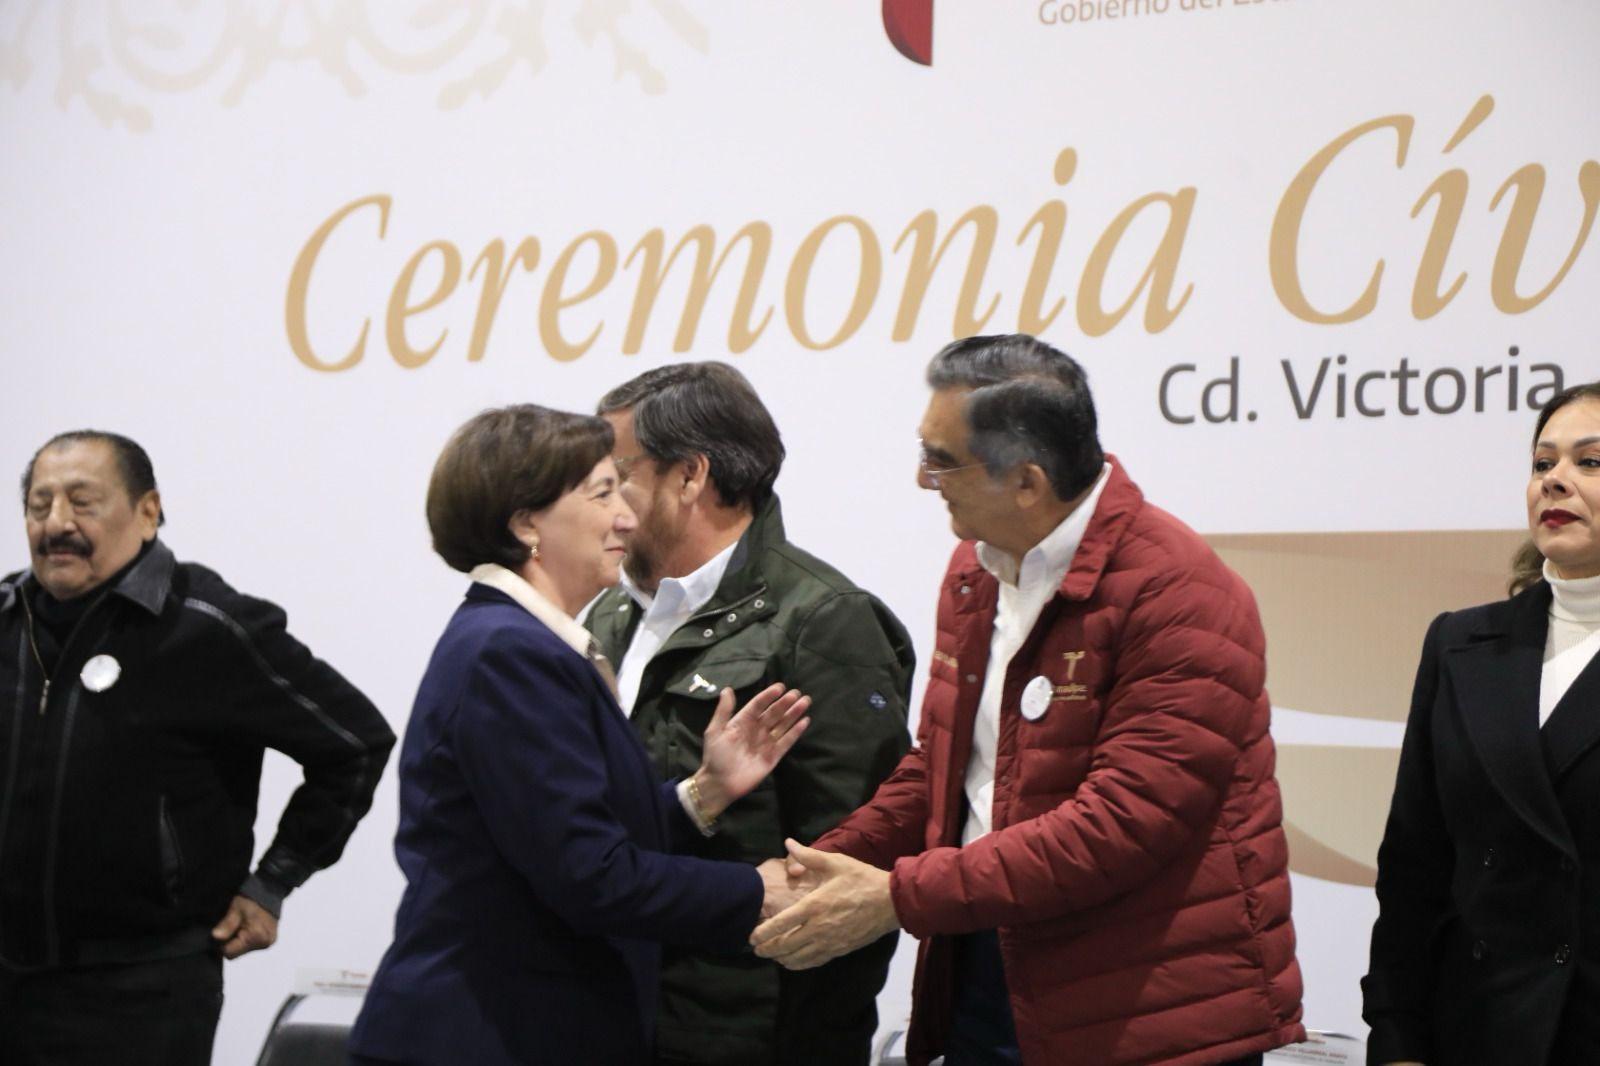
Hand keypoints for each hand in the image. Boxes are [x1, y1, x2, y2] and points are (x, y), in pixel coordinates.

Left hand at [211, 894, 278, 958]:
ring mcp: (269, 943)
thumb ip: (226, 924)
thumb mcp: (235, 909)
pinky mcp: (270, 941)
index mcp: (256, 936)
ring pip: (244, 950)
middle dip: (232, 942)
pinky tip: (250, 927)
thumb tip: (215, 937)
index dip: (222, 944)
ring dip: (240, 941)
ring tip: (243, 925)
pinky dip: (248, 939)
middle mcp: (265, 943)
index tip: (225, 931)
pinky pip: (252, 946)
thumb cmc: (251, 899)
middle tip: (235, 926)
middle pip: (237, 953)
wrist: (269, 892)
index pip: (229, 953)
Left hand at [695, 684, 810, 819]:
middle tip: (797, 693)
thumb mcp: (715, 731)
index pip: (758, 705)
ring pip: (782, 725)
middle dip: (785, 703)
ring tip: (805, 702)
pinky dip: (796, 732)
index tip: (780, 687)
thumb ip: (723, 711)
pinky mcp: (774, 756)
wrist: (720, 784)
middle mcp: (757, 730)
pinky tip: (804, 721)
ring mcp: (766, 742)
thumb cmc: (715, 757)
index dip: (769, 696)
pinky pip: (786, 741)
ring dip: (793, 713)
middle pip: (773, 713)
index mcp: (743, 722)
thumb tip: (727, 689)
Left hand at [749, 839, 898, 969]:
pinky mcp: (839, 950)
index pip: (779, 925)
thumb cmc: (862, 880)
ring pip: (798, 959)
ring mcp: (829, 942)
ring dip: (782, 958)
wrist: (891, 902)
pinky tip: (794, 961)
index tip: (751, 936)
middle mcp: (818, 928)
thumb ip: (808, 856)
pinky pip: (814, 962)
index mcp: (813, 906)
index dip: (761, 933)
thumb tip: (788, 843)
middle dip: (767, 950)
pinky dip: (800, 964)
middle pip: (784, 947)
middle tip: (757, 949)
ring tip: (773, 954)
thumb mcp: (835, 863)